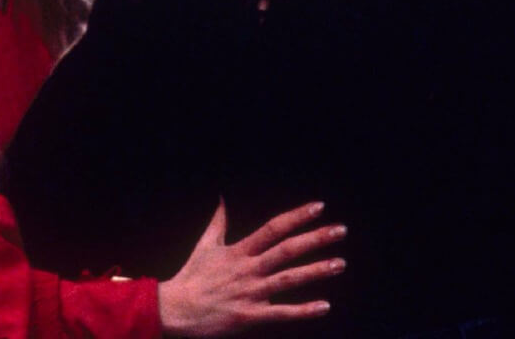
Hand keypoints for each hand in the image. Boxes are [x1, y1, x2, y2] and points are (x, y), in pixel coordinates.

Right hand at [157, 200, 346, 335]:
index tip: (319, 207)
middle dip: (316, 239)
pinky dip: (303, 311)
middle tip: (341, 230)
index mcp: (240, 251)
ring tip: (340, 263)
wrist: (173, 311)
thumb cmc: (191, 277)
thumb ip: (218, 222)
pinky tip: (324, 306)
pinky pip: (280, 313)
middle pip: (287, 250)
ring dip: (316, 271)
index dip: (297, 216)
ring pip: (288, 279)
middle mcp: (248, 269)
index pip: (273, 228)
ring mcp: (250, 293)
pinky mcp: (248, 316)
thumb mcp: (205, 245)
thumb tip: (222, 197)